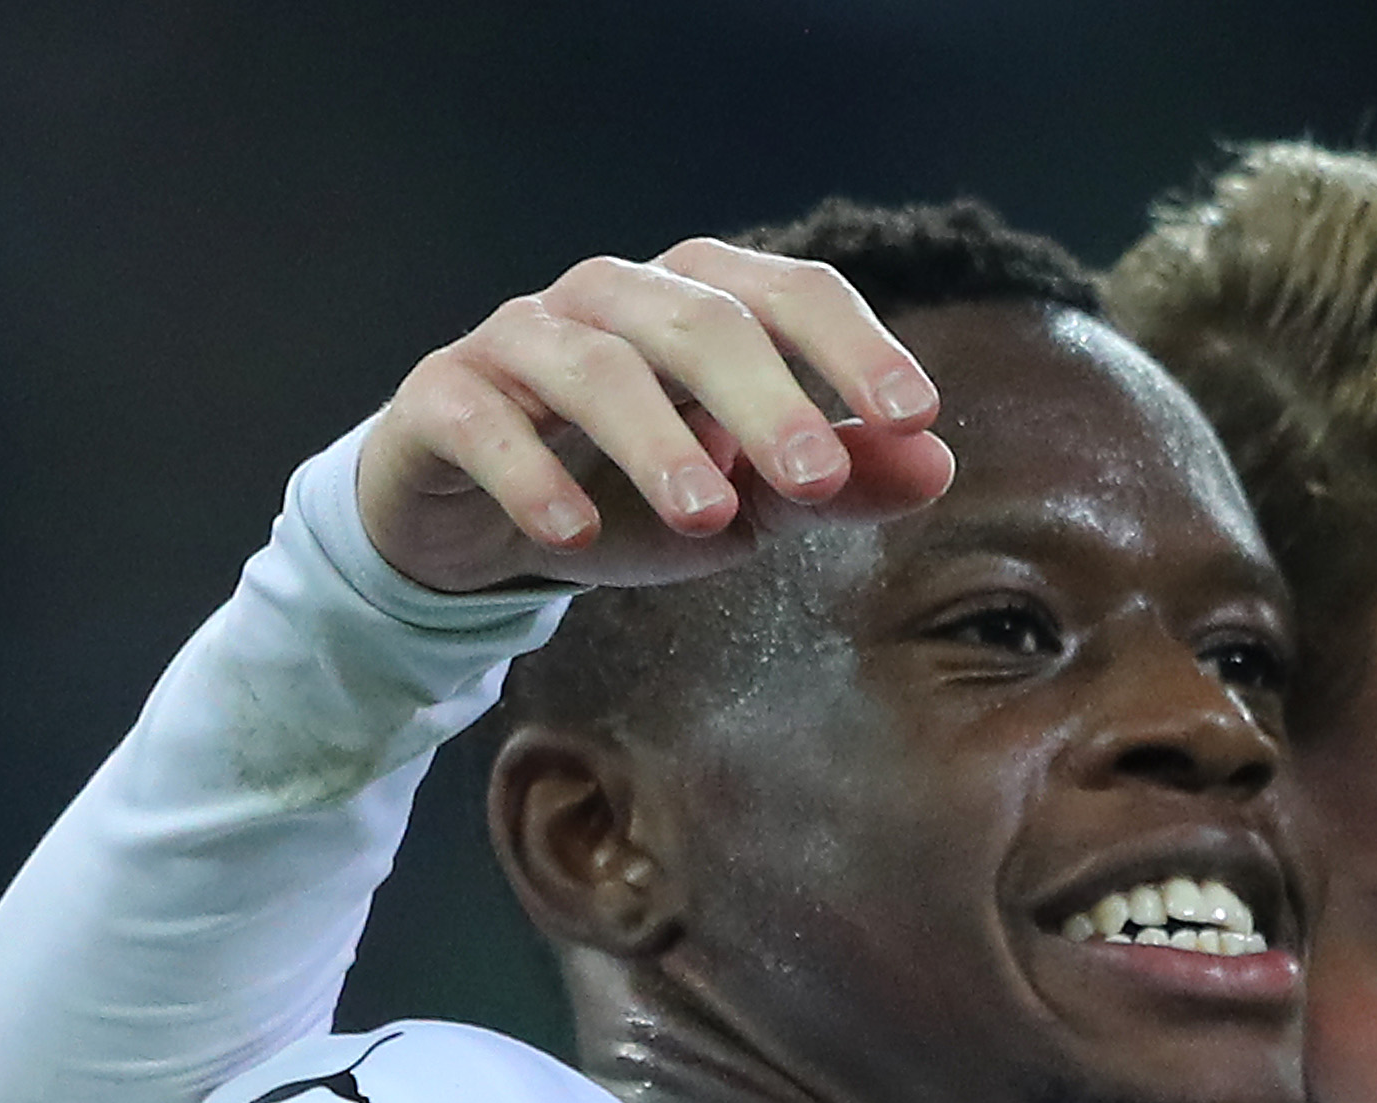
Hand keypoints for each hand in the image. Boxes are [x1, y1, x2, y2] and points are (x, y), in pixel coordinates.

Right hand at [356, 238, 960, 594]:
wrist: (472, 521)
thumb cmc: (623, 494)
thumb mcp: (741, 501)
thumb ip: (830, 484)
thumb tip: (936, 465)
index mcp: (693, 303)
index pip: (785, 293)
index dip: (852, 346)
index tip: (917, 413)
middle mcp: (608, 298)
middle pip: (696, 320)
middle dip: (763, 396)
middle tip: (815, 476)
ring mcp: (517, 339)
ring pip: (592, 363)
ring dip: (654, 439)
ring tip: (705, 520)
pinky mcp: (439, 397)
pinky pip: (483, 420)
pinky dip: (529, 472)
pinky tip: (571, 535)